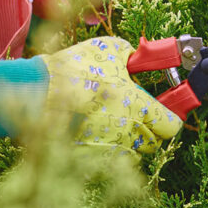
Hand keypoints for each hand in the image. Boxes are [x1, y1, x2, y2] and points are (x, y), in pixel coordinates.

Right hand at [0, 38, 180, 153]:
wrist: (35, 92)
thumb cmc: (74, 70)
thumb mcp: (108, 50)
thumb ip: (132, 54)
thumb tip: (140, 56)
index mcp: (140, 109)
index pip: (172, 125)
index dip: (171, 116)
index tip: (165, 109)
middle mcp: (129, 133)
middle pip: (155, 141)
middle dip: (151, 128)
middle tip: (137, 112)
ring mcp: (109, 148)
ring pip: (133, 151)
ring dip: (129, 139)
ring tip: (113, 119)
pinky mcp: (89, 157)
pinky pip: (108, 157)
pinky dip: (107, 146)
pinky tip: (94, 129)